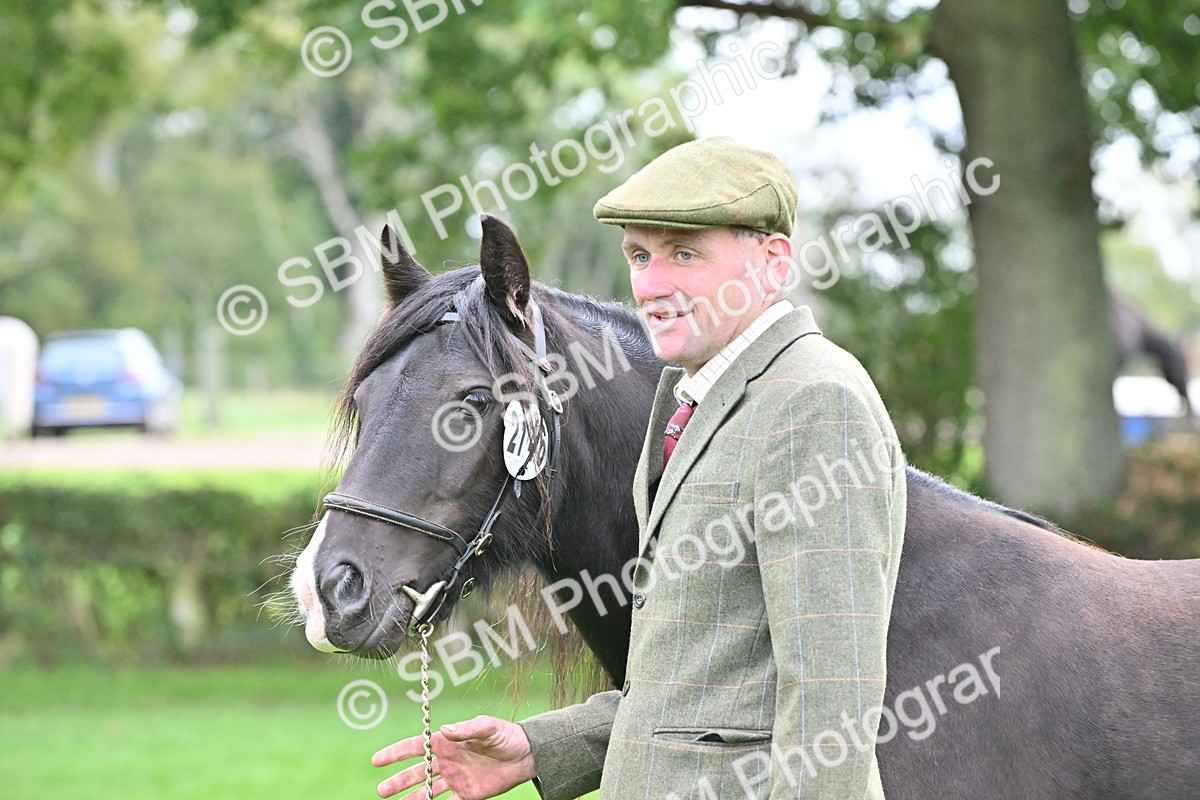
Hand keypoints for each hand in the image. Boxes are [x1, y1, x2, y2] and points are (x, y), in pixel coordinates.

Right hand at [372, 715, 536, 798]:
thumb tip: (445, 730)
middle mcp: (448, 761)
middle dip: (398, 781)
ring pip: (428, 790)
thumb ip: (467, 729)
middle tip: (381, 791)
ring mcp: (456, 778)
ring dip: (412, 798)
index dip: (396, 753)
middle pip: (417, 772)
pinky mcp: (468, 794)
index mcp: (448, 742)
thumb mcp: (488, 727)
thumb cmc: (505, 735)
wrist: (526, 754)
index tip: (377, 760)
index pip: (416, 747)